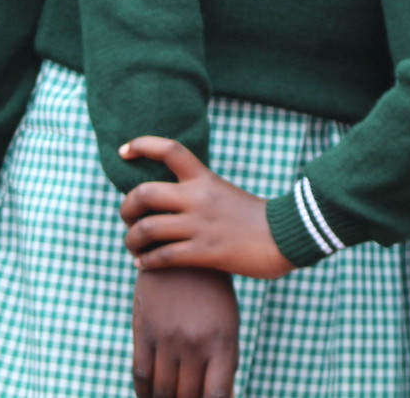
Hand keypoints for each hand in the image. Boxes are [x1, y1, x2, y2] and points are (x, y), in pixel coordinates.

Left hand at [119, 136, 294, 279]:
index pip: (169, 149)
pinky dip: (146, 262)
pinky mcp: (205, 252)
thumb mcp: (223, 193)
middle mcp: (199, 197)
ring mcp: (200, 225)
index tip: (123, 151)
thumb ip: (197, 192)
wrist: (286, 236)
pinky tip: (144, 265)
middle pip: (144, 193)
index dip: (141, 145)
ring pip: (146, 229)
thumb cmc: (254, 217)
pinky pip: (162, 257)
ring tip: (133, 248)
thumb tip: (168, 199)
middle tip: (128, 219)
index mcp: (204, 178)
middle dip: (126, 208)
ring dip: (131, 240)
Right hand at [132, 264, 238, 397]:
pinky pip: (141, 373)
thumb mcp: (227, 322)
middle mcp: (195, 342)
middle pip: (187, 396)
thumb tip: (220, 397)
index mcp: (223, 341)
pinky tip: (148, 396)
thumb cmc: (212, 291)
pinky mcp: (144, 330)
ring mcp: (167, 337)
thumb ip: (223, 361)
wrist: (182, 246)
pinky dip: (143, 392)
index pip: (218, 395)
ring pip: (162, 390)